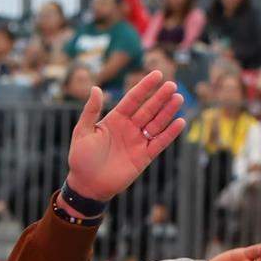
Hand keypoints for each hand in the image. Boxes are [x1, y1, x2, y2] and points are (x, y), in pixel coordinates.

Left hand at [66, 69, 186, 200]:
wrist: (87, 186)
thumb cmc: (81, 159)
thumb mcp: (82, 132)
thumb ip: (90, 111)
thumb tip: (95, 88)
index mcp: (115, 119)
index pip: (133, 99)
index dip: (145, 87)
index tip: (157, 74)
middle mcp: (129, 128)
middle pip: (148, 109)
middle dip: (160, 97)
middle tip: (172, 85)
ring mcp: (137, 142)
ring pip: (156, 123)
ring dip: (168, 112)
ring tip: (178, 98)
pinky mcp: (144, 157)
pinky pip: (160, 143)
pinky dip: (170, 133)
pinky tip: (180, 122)